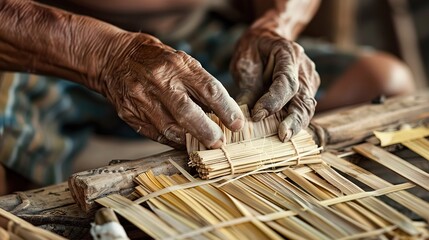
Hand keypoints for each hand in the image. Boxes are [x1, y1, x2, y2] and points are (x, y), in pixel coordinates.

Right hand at [99, 33, 243, 147]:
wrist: (115, 59)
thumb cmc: (158, 61)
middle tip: (219, 142)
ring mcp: (140, 98)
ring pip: (170, 129)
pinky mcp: (129, 114)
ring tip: (202, 143)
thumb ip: (200, 86)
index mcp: (177, 65)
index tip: (237, 124)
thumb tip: (224, 113)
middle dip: (207, 132)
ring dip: (190, 140)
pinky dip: (172, 140)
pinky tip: (182, 141)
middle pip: (187, 113)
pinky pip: (155, 134)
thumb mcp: (182, 63)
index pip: (208, 89)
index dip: (226, 110)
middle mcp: (158, 81)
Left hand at [230, 29, 319, 141]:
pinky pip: (303, 109)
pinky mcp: (308, 91)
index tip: (257, 115)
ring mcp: (309, 79)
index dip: (273, 101)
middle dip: (294, 119)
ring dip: (296, 124)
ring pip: (307, 107)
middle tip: (282, 136)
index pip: (286, 81)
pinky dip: (295, 121)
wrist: (266, 40)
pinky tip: (284, 133)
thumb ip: (247, 88)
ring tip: (283, 138)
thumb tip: (243, 116)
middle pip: (303, 97)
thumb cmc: (252, 51)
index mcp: (288, 53)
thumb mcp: (244, 63)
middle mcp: (303, 67)